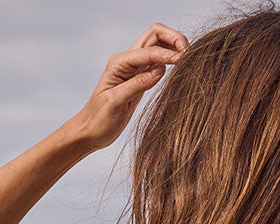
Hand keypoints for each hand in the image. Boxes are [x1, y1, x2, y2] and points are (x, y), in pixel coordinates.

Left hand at [73, 23, 188, 149]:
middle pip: (155, 35)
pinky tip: (180, 69)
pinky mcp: (141, 79)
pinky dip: (171, 61)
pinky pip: (159, 62)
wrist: (91, 132)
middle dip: (174, 38)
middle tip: (189, 53)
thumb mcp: (116, 103)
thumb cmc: (99, 120)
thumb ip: (137, 85)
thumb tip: (160, 69)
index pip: (149, 50)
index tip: (184, 62)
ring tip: (189, 60)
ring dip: (174, 47)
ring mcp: (135, 69)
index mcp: (119, 63)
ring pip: (159, 46)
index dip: (168, 54)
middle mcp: (127, 61)